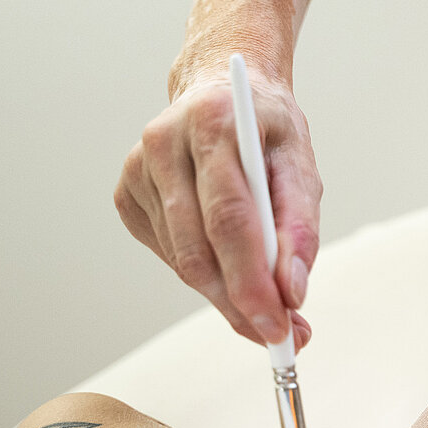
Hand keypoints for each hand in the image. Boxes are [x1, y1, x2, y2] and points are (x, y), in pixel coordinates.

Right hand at [115, 70, 320, 349]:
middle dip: (240, 304)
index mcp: (213, 125)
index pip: (229, 219)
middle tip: (279, 336)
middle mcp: (164, 144)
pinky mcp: (126, 194)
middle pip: (198, 249)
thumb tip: (292, 292)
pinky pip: (170, 254)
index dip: (252, 282)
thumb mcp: (301, 165)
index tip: (280, 326)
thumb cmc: (267, 130)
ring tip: (267, 302)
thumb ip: (300, 228)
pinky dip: (204, 270)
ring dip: (226, 294)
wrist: (222, 91)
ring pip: (183, 261)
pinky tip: (226, 253)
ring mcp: (137, 170)